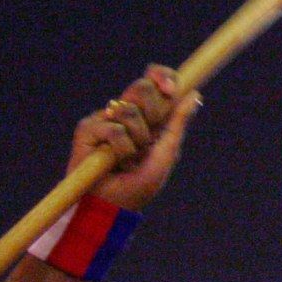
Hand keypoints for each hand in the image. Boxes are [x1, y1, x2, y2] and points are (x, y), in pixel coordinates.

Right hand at [66, 65, 200, 210]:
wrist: (114, 205)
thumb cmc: (141, 182)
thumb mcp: (167, 152)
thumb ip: (177, 122)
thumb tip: (195, 94)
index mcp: (147, 113)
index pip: (153, 79)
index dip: (163, 76)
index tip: (170, 90)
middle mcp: (125, 111)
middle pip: (141, 87)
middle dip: (153, 113)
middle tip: (149, 140)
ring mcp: (104, 118)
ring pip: (128, 109)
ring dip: (137, 140)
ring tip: (130, 158)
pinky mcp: (86, 129)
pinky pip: (112, 129)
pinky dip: (121, 150)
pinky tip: (114, 162)